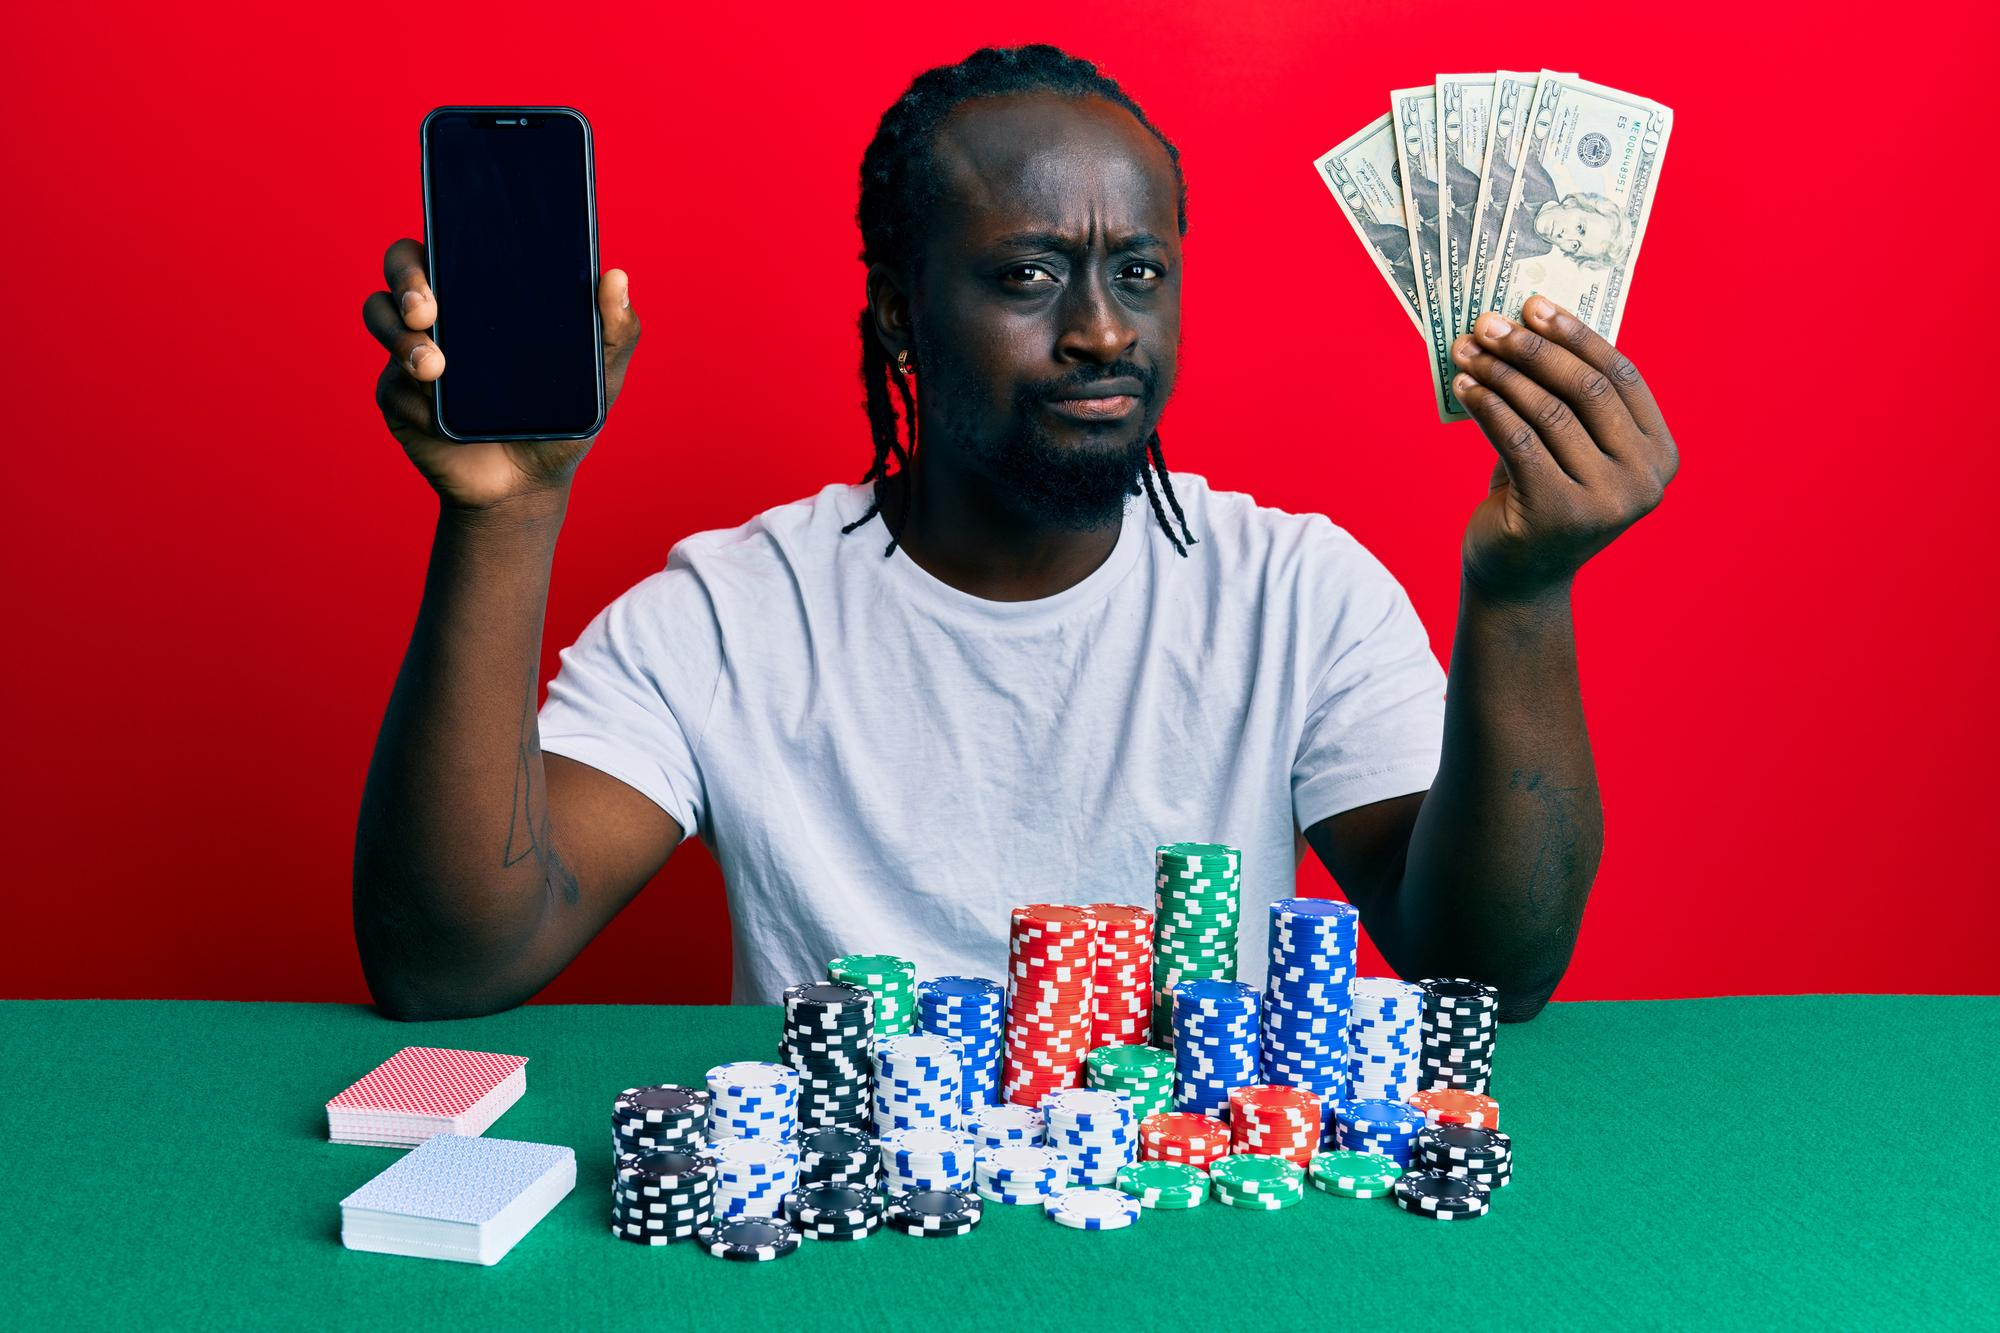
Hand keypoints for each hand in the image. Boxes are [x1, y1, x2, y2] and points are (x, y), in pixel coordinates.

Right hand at [362, 237, 641, 513]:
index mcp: (486, 292)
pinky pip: (389, 387)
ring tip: (433, 369)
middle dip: (406, 280)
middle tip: (428, 311)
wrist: (529, 486)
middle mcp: (444, 313)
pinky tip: (437, 421)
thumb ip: (616, 331)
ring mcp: (413, 352)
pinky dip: (412, 402)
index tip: (451, 242)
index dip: (440, 229)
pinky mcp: (398, 398)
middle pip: (401, 268)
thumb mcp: (600, 378)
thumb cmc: (564, 419)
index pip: (452, 242)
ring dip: (398, 339)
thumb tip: (617, 276)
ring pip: (379, 316)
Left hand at [1450, 296, 1679, 602]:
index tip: (1534, 304)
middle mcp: (1643, 479)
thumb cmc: (1540, 498)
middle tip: (1489, 323)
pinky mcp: (1558, 513)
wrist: (1518, 578)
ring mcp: (1606, 500)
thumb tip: (1527, 321)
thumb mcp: (1568, 446)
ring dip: (1500, 373)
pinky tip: (1464, 386)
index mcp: (1659, 454)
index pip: (1621, 376)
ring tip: (1467, 350)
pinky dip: (1487, 404)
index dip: (1576, 335)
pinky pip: (1517, 439)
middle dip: (1532, 348)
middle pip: (1586, 389)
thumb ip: (1569, 397)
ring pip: (1547, 411)